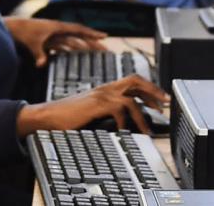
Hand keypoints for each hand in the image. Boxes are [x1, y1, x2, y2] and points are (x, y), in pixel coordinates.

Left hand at [4, 18, 105, 66]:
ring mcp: (54, 35)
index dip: (92, 33)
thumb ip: (39, 54)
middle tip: (106, 49)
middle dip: (93, 42)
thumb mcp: (32, 43)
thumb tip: (42, 64)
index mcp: (58, 27)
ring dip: (84, 46)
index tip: (105, 36)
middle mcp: (59, 30)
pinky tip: (78, 56)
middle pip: (79, 36)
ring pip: (73, 41)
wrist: (12, 28)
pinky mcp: (49, 41)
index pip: (79, 30)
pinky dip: (72, 50)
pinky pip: (65, 46)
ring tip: (96, 52)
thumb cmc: (23, 32)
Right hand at [16, 75, 168, 136]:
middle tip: (164, 104)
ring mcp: (101, 94)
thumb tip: (124, 123)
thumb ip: (106, 113)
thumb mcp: (91, 112)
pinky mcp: (96, 104)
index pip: (132, 82)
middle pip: (136, 81)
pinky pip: (120, 108)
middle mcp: (105, 88)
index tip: (159, 102)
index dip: (148, 90)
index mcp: (105, 88)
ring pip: (131, 97)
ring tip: (148, 130)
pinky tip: (124, 132)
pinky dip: (125, 122)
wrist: (48, 116)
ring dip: (143, 115)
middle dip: (153, 91)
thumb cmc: (67, 116)